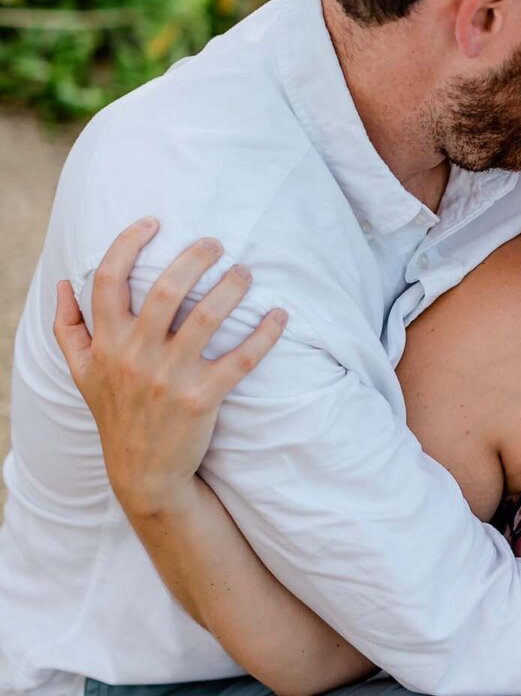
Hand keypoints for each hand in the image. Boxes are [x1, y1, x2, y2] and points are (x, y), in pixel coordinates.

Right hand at [53, 218, 287, 516]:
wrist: (143, 473)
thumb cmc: (116, 414)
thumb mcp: (82, 374)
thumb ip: (68, 328)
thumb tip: (64, 283)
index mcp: (107, 343)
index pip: (109, 280)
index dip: (128, 244)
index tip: (153, 222)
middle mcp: (136, 355)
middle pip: (165, 289)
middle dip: (194, 257)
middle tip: (216, 243)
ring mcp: (170, 377)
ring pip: (207, 317)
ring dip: (232, 287)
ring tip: (245, 272)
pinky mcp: (203, 398)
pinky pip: (241, 359)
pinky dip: (265, 334)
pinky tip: (281, 315)